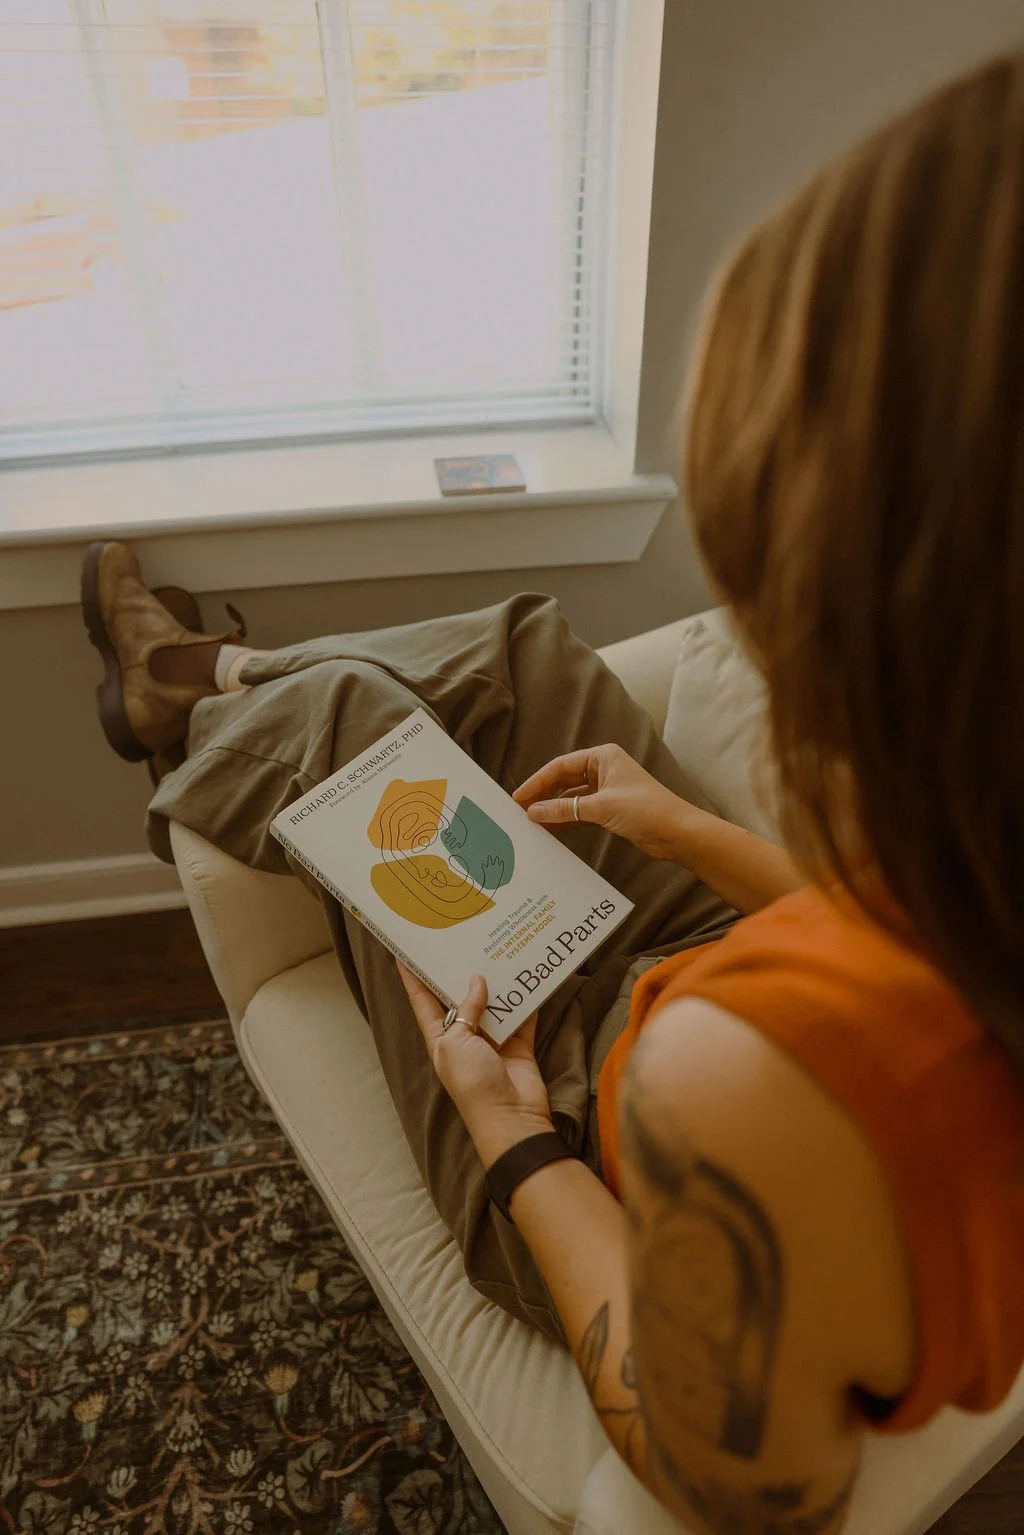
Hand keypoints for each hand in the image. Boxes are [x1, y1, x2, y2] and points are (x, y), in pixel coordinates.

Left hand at [396, 964, 553, 1164]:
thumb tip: (478, 980)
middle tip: (462, 940)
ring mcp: (492, 1039)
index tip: (406, 951)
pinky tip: (529, 973)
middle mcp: (464, 1036)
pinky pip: (522, 1014)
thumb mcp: (457, 1043)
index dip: (413, 977)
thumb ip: (467, 1010)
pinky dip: (526, 997)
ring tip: (498, 949)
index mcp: (440, 1037)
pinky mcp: (518, 1043)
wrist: (510, 1117)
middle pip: (460, 997)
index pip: (422, 1001)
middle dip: (460, 973)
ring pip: (493, 1002)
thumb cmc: (472, 1083)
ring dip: (496, 981)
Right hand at [513, 743, 691, 861]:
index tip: (519, 798)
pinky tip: (551, 829)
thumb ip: (565, 808)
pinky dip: (567, 819)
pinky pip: (581, 812)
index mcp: (603, 757)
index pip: (561, 766)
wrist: (677, 833)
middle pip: (564, 780)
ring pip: (571, 797)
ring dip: (554, 809)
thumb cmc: (646, 809)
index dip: (537, 782)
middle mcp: (604, 769)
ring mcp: (607, 790)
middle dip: (544, 795)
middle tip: (521, 811)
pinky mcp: (610, 809)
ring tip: (532, 822)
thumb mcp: (601, 807)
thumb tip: (534, 811)